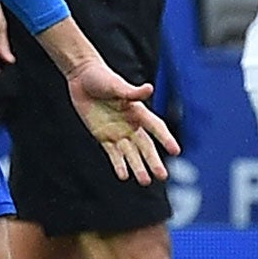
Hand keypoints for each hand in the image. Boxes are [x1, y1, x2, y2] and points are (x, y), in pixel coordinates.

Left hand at [64, 58, 177, 182]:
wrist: (81, 77)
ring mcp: (117, 132)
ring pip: (130, 153)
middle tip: (163, 176)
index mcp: (138, 111)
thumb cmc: (101, 77)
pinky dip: (118, 164)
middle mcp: (131, 124)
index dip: (165, 138)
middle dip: (153, 161)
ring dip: (137, 167)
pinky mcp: (102, 136)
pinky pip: (112, 153)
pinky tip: (124, 175)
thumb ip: (132, 92)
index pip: (155, 127)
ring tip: (145, 181)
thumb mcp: (116, 84)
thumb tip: (149, 88)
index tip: (176, 151)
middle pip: (145, 146)